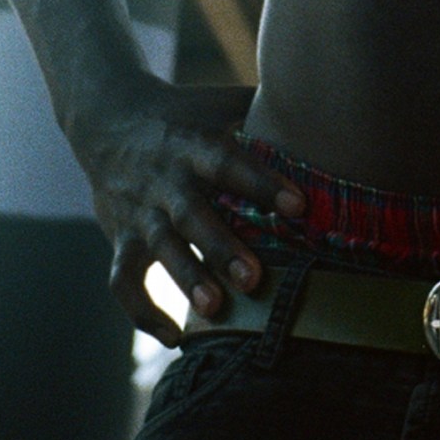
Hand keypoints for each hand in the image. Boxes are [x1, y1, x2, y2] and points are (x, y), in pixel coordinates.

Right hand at [70, 79, 303, 345]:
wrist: (108, 120)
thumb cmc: (187, 115)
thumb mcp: (221, 103)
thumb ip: (266, 109)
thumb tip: (331, 102)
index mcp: (193, 143)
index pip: (228, 162)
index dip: (262, 183)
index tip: (298, 207)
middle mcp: (164, 179)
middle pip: (192, 214)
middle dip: (221, 247)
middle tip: (255, 278)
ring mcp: (139, 211)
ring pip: (159, 249)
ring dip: (187, 278)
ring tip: (215, 309)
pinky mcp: (121, 239)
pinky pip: (123, 282)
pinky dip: (144, 312)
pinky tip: (176, 337)